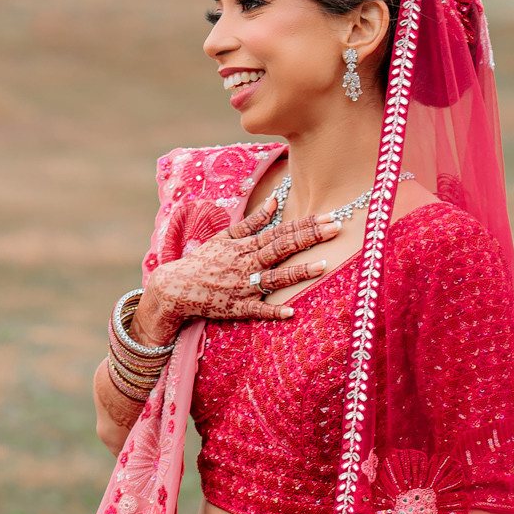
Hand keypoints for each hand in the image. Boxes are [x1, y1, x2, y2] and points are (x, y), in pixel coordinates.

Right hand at [132, 202, 340, 346]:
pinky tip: (291, 311)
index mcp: (246, 246)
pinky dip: (274, 312)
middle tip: (337, 228)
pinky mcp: (237, 308)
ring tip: (323, 265)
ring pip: (275, 278)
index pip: (281, 231)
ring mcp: (243, 287)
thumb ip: (252, 221)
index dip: (306, 224)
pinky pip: (258, 311)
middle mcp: (247, 264)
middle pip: (282, 248)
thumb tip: (274, 202)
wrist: (176, 287)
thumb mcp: (225, 236)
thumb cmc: (203, 260)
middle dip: (310, 238)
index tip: (330, 217)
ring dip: (298, 272)